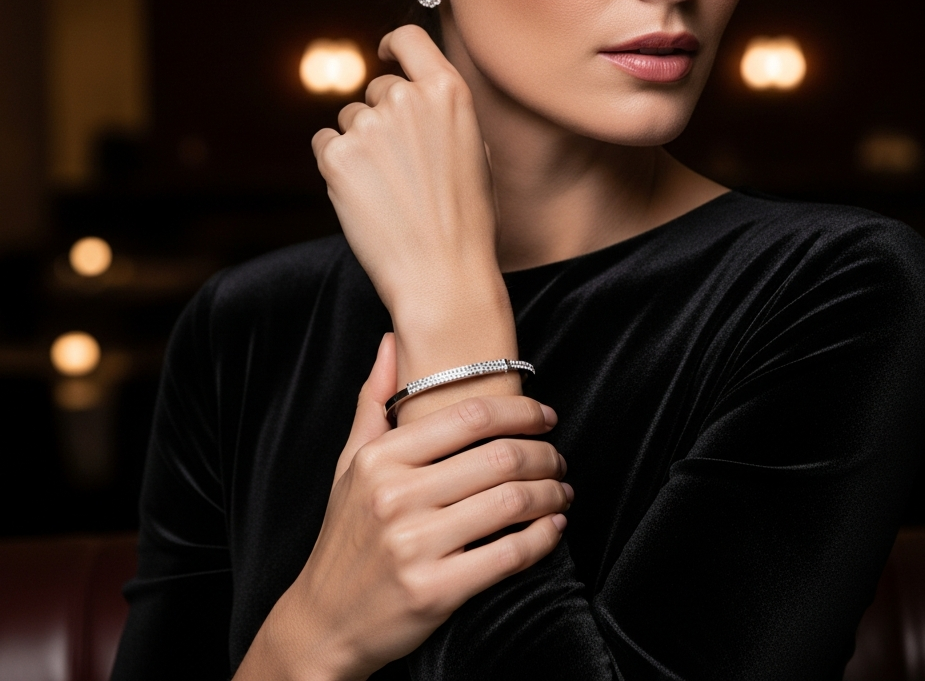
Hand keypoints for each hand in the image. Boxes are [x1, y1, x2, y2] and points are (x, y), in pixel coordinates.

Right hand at [238, 335, 570, 680]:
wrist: (322, 621)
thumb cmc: (345, 536)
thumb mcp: (349, 464)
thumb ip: (374, 401)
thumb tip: (392, 342)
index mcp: (381, 458)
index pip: (470, 416)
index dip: (521, 410)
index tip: (545, 415)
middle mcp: (396, 496)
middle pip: (499, 457)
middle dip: (544, 454)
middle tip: (558, 458)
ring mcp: (414, 546)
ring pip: (511, 502)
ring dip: (550, 493)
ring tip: (562, 491)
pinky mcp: (434, 592)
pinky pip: (508, 555)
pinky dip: (542, 538)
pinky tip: (553, 528)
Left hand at [312, 25, 500, 333]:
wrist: (442, 272)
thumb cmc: (466, 220)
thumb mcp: (474, 151)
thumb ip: (442, 114)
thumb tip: (412, 95)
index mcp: (449, 92)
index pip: (410, 39)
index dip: (393, 44)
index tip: (385, 53)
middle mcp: (408, 100)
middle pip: (378, 88)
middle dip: (383, 117)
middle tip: (400, 165)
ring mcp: (370, 126)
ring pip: (350, 119)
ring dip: (360, 145)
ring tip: (388, 189)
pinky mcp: (337, 156)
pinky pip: (325, 144)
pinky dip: (337, 166)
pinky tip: (364, 196)